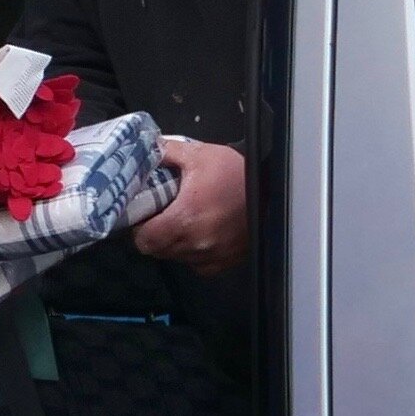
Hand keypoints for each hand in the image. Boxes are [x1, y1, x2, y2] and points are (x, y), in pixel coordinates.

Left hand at [133, 136, 251, 273]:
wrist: (276, 188)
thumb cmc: (239, 172)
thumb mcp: (200, 155)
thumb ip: (167, 153)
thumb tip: (146, 150)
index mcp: (184, 219)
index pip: (143, 240)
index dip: (138, 229)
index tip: (143, 217)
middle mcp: (197, 242)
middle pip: (158, 250)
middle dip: (154, 236)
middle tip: (160, 218)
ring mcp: (212, 254)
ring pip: (177, 258)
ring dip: (174, 244)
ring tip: (182, 223)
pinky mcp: (226, 261)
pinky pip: (198, 265)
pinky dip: (194, 254)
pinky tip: (199, 235)